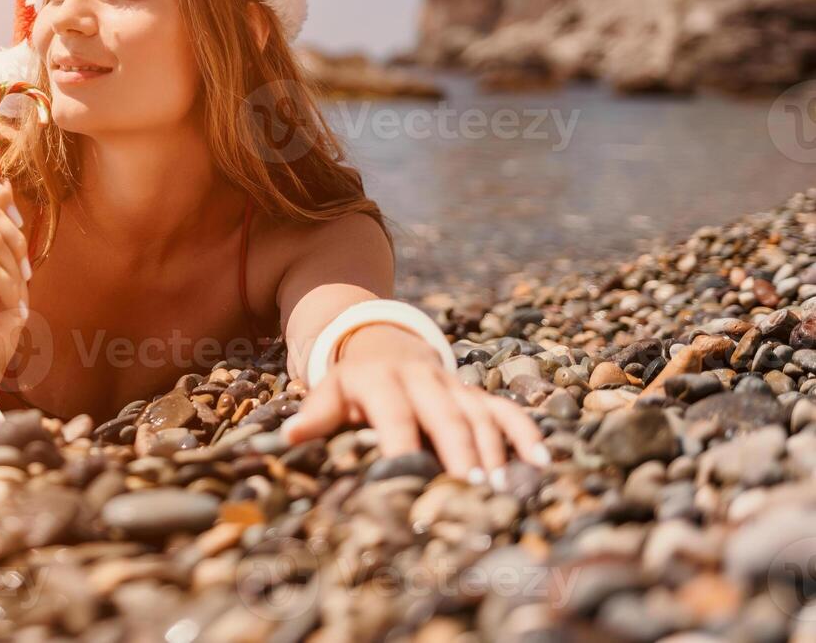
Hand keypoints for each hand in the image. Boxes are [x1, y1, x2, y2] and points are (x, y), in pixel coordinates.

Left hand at [283, 325, 550, 488]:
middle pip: (445, 416)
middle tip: (472, 490)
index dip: (402, 445)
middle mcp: (423, 380)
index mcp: (380, 381)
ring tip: (501, 489)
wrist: (382, 342)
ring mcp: (453, 385)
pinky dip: (525, 433)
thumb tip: (290, 437)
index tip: (408, 479)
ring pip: (479, 415)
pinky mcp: (475, 393)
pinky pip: (505, 410)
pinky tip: (541, 463)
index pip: (393, 415)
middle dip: (460, 451)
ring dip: (494, 451)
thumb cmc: (353, 384)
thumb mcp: (330, 392)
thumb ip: (316, 413)